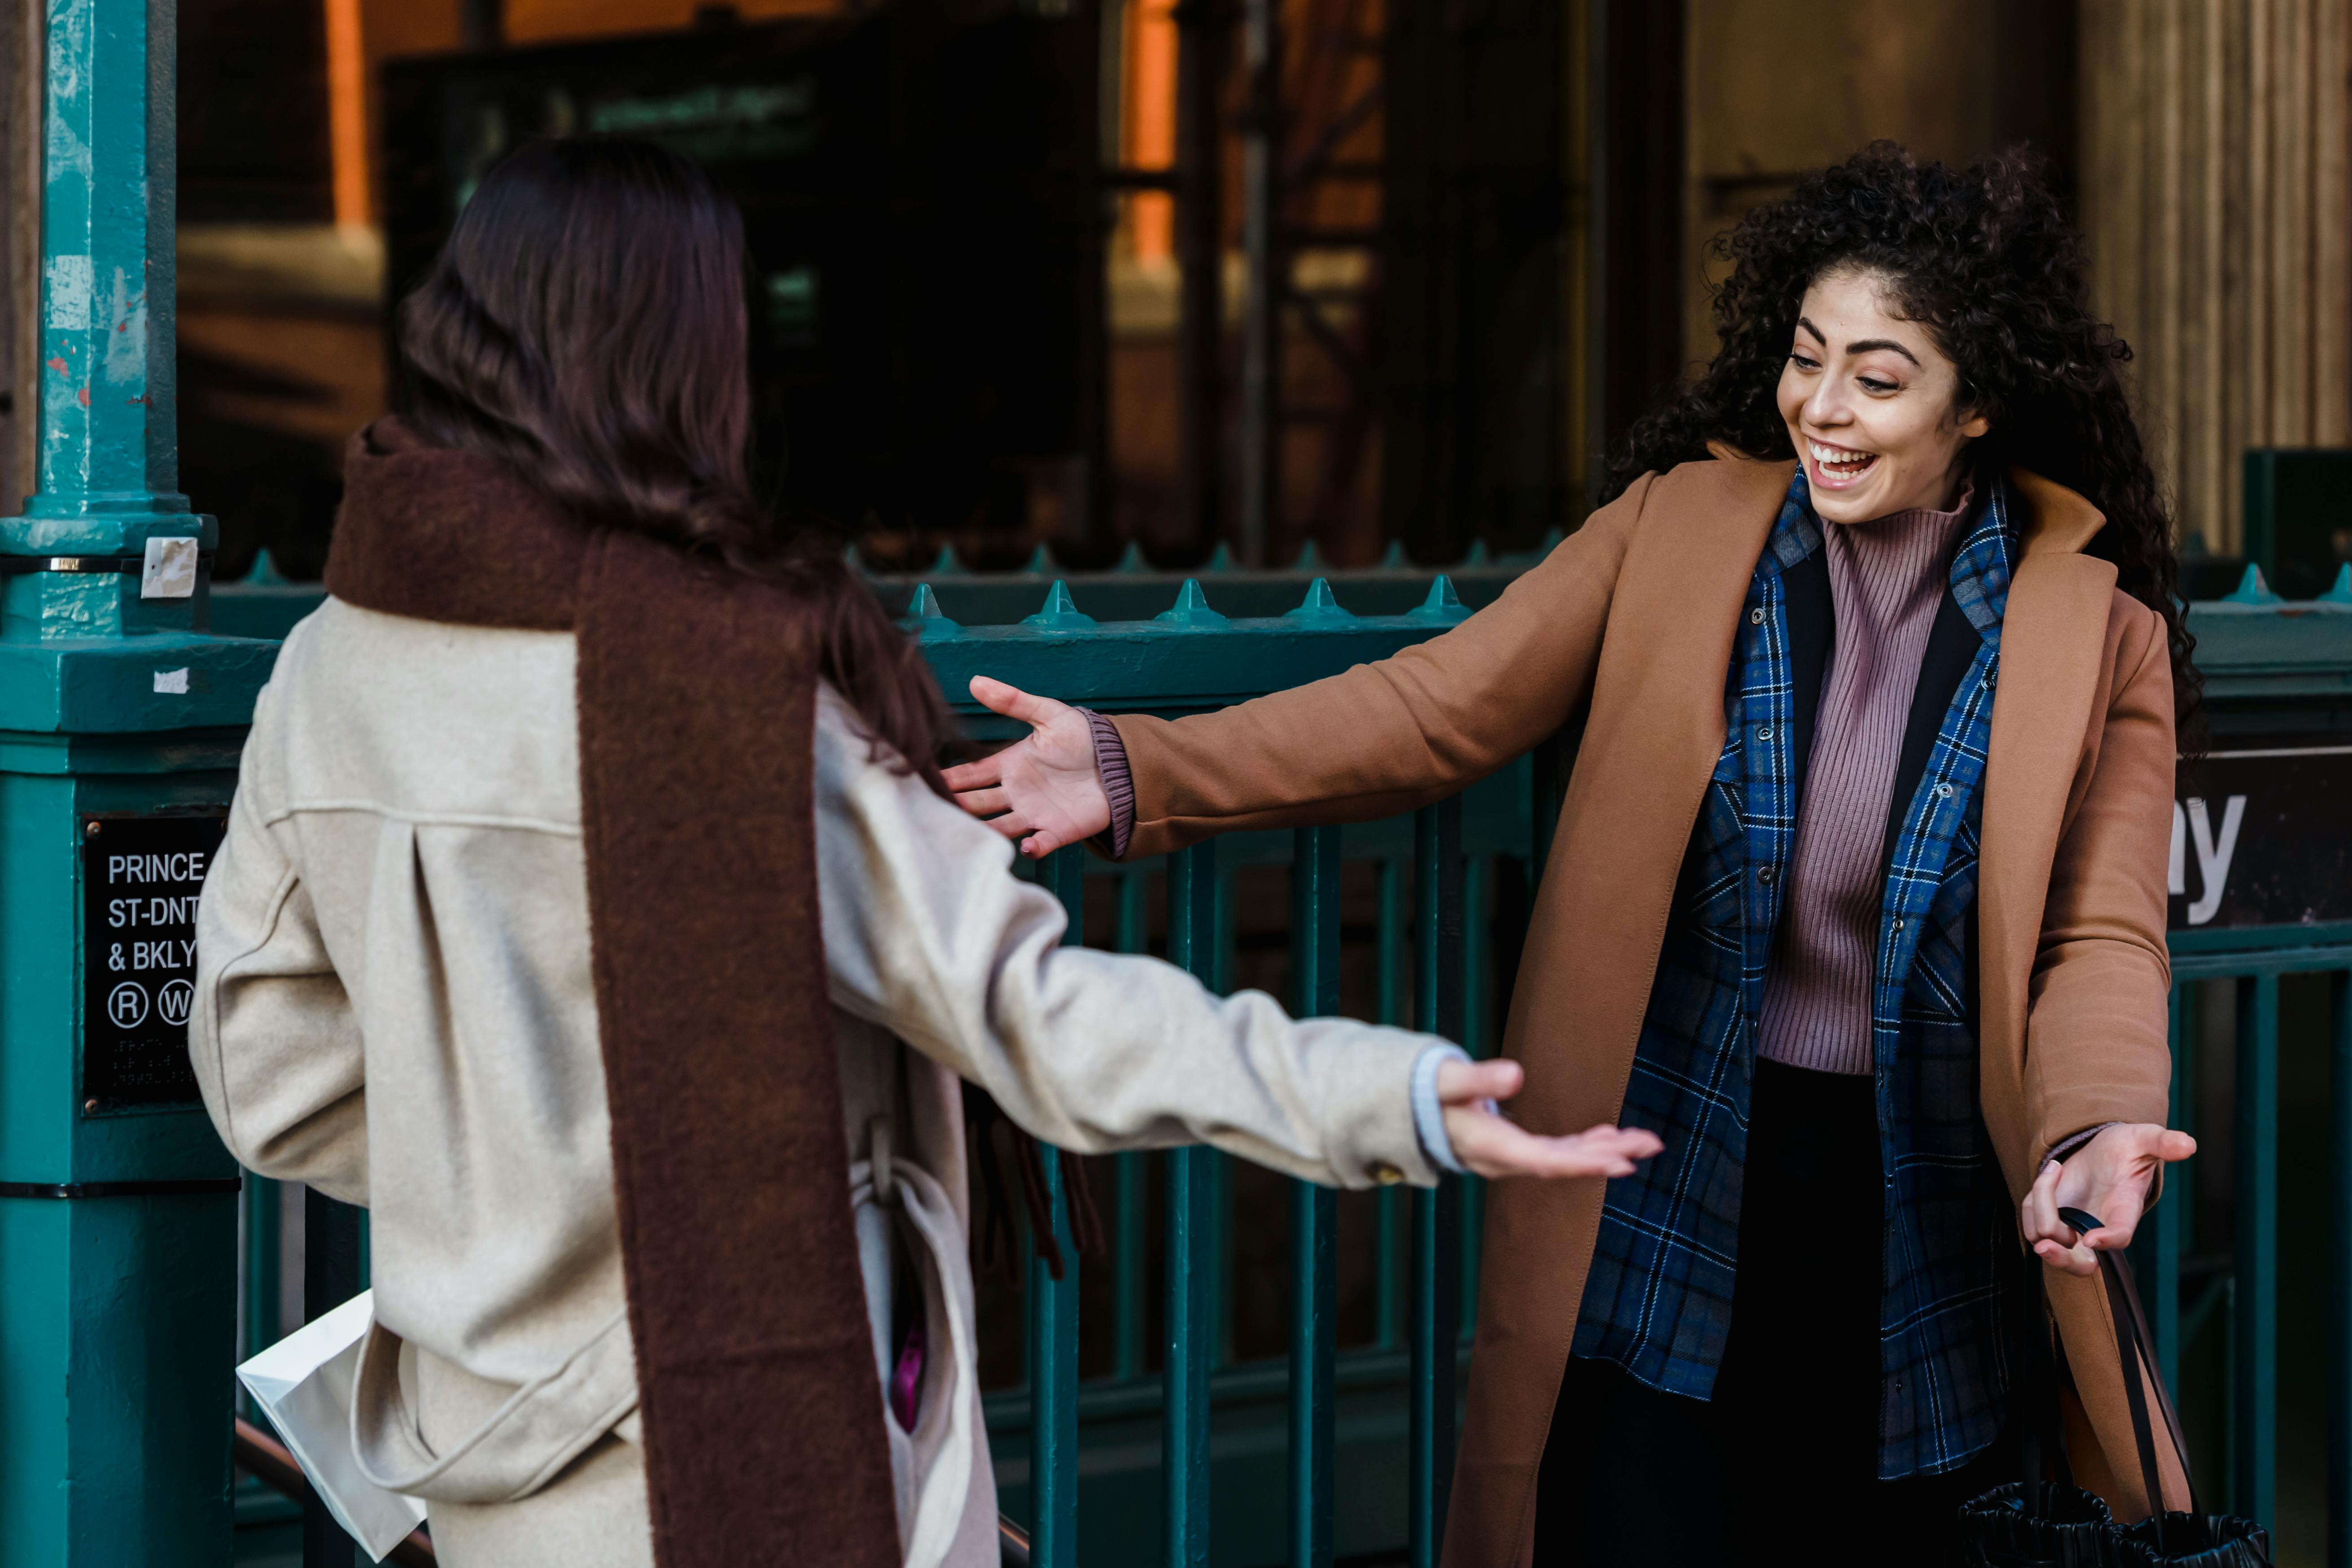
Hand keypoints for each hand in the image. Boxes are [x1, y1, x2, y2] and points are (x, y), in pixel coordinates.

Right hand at [940, 677, 1111, 857]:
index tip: (921, 782)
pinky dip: (1033, 846)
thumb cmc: (1082, 737)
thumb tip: (976, 681)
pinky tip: (1025, 845)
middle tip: (932, 814)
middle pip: (978, 804)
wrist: (1119, 760)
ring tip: (968, 836)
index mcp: (1009, 766)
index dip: (949, 779)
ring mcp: (1035, 813)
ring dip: (985, 832)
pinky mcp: (1059, 829)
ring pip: (1000, 827)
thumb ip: (1014, 702)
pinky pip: (1042, 842)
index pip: (970, 775)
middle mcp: (1016, 793)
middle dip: (957, 809)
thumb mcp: (1048, 714)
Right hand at [1437, 1058, 1663, 1180]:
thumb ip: (1477, 1080)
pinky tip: (1609, 1137)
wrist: (1407, 1114)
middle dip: (1609, 1155)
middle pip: (1564, 1163)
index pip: (1544, 1161)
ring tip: (1644, 1141)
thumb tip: (1515, 1075)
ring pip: (1564, 1159)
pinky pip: (1555, 1151)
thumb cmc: (1425, 1094)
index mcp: (1491, 1147)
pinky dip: (1584, 1145)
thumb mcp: (1445, 1082)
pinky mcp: (1514, 1148)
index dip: (1584, 1163)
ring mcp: (1512, 1157)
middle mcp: (1505, 1159)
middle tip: (1651, 1144)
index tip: (1620, 1163)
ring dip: (1604, 1150)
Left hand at [2022, 1123, 2196, 1275]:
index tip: (2092, 1238)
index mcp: (2124, 1211)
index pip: (2121, 1234)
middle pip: (2080, 1263)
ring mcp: (2073, 1226)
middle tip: (2046, 1248)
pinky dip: (2034, 1200)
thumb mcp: (2144, 1139)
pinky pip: (2032, 1221)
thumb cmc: (2126, 1149)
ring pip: (2047, 1236)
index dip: (2109, 1240)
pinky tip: (2052, 1172)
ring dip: (2041, 1205)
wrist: (2103, 1149)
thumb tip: (2187, 1144)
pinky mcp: (2052, 1218)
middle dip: (2062, 1260)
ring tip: (2056, 1169)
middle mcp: (2098, 1226)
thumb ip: (2162, 1142)